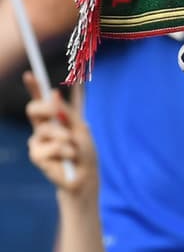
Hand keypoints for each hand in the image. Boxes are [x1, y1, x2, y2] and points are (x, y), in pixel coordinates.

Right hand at [24, 73, 94, 194]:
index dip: (34, 87)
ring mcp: (37, 142)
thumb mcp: (80, 129)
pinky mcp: (37, 156)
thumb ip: (68, 113)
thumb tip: (53, 92)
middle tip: (57, 112)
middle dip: (45, 108)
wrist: (85, 177)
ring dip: (65, 138)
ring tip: (73, 149)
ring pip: (46, 129)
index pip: (39, 100)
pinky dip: (65, 151)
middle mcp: (41, 128)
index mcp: (52, 120)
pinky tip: (68, 159)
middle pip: (33, 109)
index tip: (30, 74)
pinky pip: (51, 146)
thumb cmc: (85, 153)